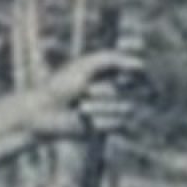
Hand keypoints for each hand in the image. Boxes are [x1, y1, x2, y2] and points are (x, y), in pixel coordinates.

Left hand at [16, 40, 143, 141]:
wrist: (45, 114)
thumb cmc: (61, 86)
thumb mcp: (85, 67)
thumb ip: (113, 60)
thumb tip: (141, 65)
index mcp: (111, 70)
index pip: (141, 71)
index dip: (141, 74)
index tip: (132, 75)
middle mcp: (117, 89)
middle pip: (135, 90)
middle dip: (109, 92)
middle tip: (87, 91)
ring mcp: (115, 108)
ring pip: (127, 108)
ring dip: (102, 108)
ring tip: (82, 108)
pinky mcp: (110, 126)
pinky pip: (119, 124)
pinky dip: (101, 121)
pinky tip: (86, 122)